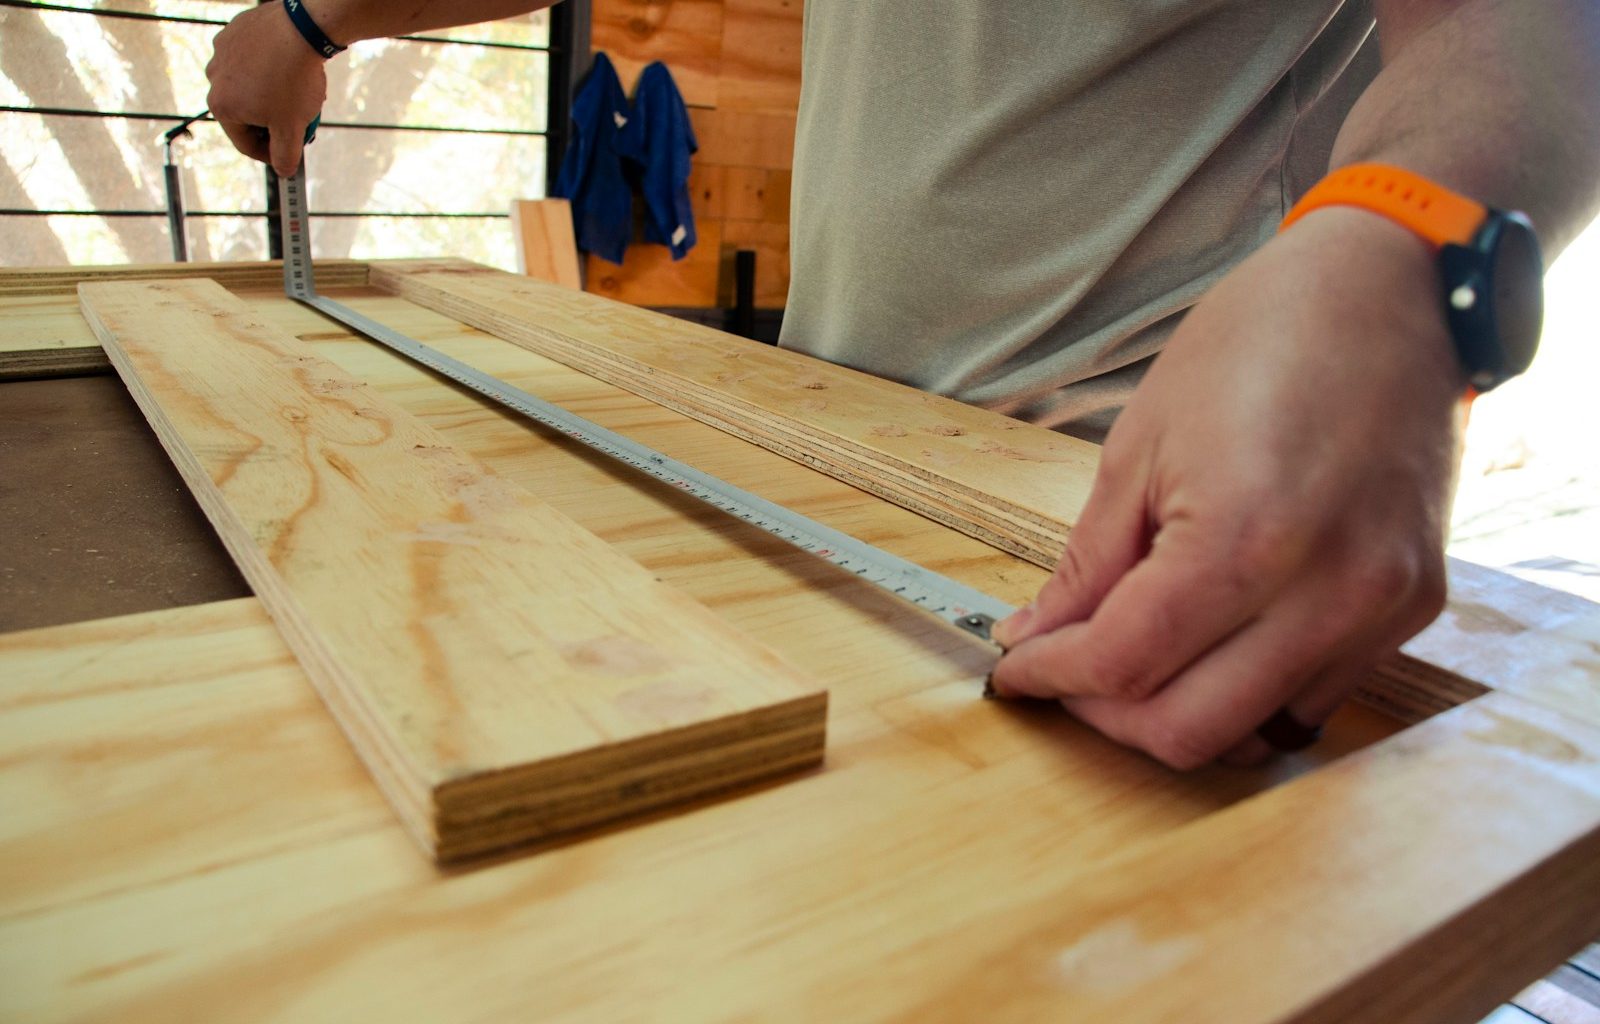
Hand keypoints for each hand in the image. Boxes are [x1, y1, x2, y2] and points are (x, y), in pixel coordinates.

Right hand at [206, 3, 328, 176]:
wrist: (300, 30)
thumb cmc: (293, 82)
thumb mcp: (292, 128)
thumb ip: (285, 156)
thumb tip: (283, 171)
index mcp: (222, 107)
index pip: (245, 143)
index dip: (271, 154)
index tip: (290, 153)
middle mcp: (214, 79)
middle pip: (246, 114)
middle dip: (274, 121)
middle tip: (299, 121)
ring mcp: (222, 52)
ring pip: (250, 85)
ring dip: (271, 94)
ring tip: (298, 92)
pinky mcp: (235, 32)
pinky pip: (253, 59)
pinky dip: (269, 67)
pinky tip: (289, 66)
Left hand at [989, 207, 1464, 768]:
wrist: (1385, 290)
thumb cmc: (1254, 344)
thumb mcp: (1139, 447)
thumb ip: (1087, 565)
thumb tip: (1038, 638)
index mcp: (1245, 540)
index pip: (1125, 664)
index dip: (1053, 677)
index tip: (1017, 671)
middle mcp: (1328, 593)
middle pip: (1189, 730)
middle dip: (1106, 715)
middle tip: (1067, 672)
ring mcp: (1381, 608)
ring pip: (1255, 734)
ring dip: (1178, 713)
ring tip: (1136, 657)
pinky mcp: (1415, 609)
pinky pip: (1313, 699)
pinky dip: (1247, 694)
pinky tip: (1212, 642)